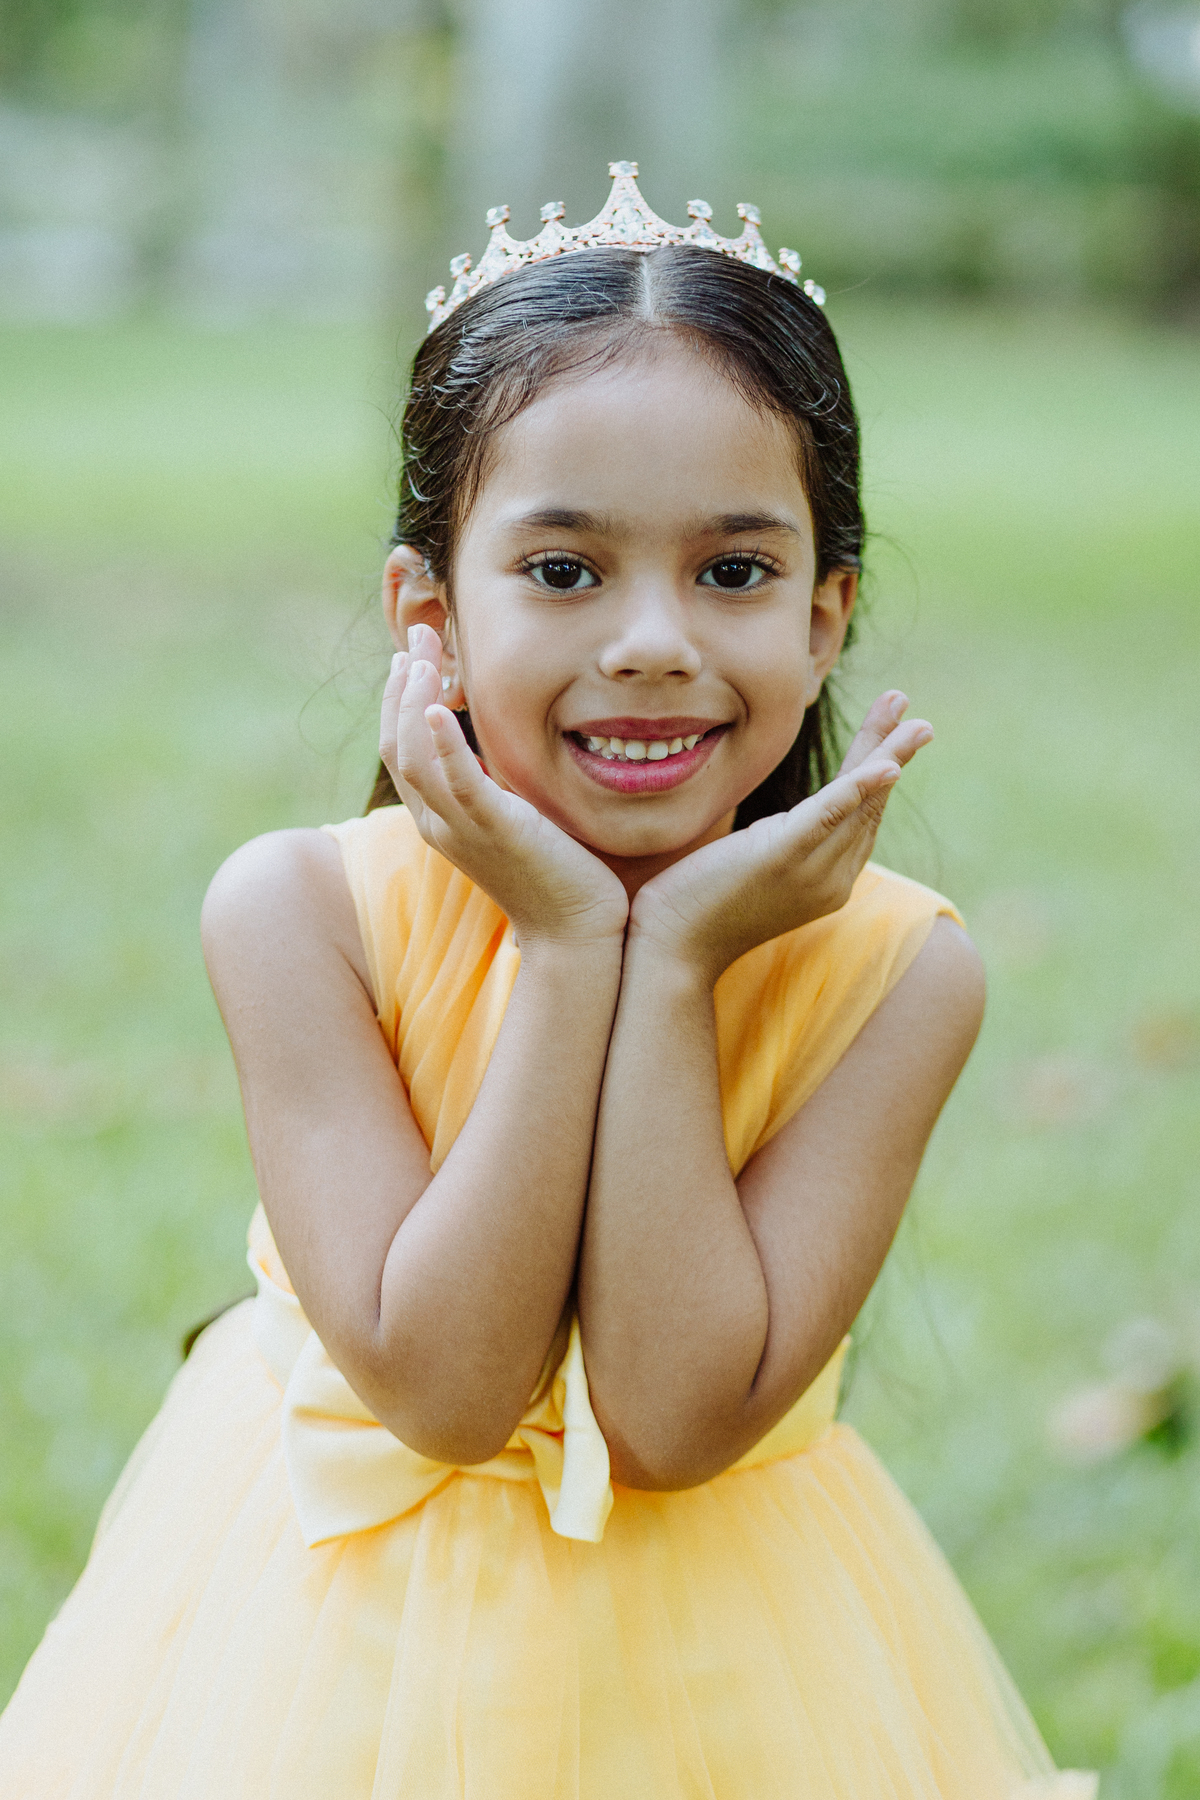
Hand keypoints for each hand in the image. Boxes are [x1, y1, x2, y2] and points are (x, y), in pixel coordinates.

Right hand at [380, 627, 628, 950]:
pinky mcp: (496, 830)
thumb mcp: (520, 822)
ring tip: (422, 655)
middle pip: (398, 744)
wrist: (578, 934)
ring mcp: (462, 829)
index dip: (400, 701)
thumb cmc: (560, 879)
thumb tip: (505, 752)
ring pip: (415, 756)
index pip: (402, 751)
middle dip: (402, 686)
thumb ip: (502, 788)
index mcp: (440, 822)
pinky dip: (443, 743)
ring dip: (415, 699)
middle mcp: (438, 825)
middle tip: (417, 635)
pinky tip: (440, 706)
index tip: (412, 658)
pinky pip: (457, 781)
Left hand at [628, 692, 931, 983]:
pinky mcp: (782, 860)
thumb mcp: (749, 868)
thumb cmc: (698, 907)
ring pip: (858, 803)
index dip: (879, 772)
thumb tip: (777, 824)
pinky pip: (829, 816)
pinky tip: (885, 766)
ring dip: (886, 754)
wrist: (672, 950)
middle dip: (893, 753)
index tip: (892, 730)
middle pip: (869, 804)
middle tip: (921, 717)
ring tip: (910, 716)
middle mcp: (832, 880)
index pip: (861, 817)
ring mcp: (811, 873)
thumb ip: (775, 845)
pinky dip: (859, 788)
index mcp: (829, 880)